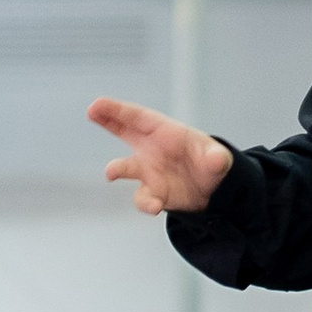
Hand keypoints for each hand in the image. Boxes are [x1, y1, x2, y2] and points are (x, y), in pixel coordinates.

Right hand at [88, 97, 231, 216]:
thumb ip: (216, 159)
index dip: (117, 110)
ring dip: (117, 169)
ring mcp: (147, 171)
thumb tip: (216, 160)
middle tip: (92, 110)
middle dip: (108, 120)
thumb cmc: (211, 165)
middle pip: (124, 130)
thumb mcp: (219, 160)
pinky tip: (155, 206)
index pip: (138, 117)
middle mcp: (151, 148)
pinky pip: (143, 198)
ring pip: (125, 167)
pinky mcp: (151, 192)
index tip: (97, 105)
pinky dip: (146, 203)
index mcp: (166, 132)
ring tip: (112, 173)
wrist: (211, 192)